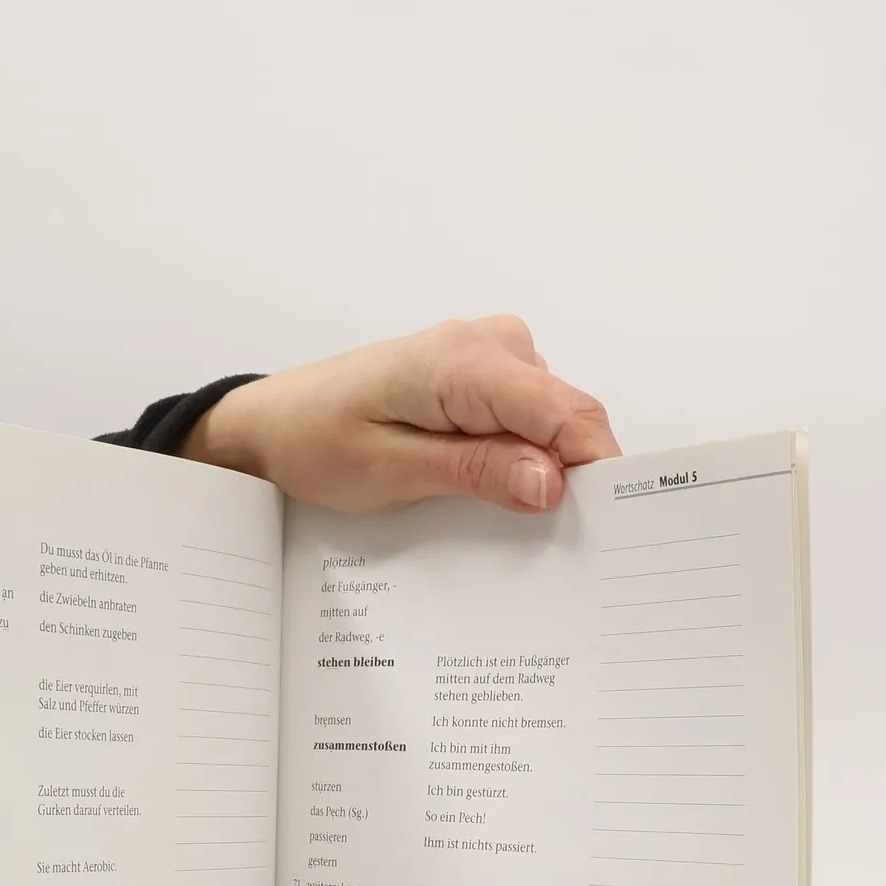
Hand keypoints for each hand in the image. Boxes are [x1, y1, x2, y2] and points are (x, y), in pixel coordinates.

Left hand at [182, 316, 619, 513]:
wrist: (276, 422)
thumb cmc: (317, 441)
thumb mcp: (390, 471)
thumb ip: (475, 470)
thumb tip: (551, 481)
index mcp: (465, 360)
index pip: (567, 412)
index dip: (598, 468)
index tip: (610, 526)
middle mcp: (491, 344)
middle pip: (569, 418)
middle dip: (570, 478)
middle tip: (550, 542)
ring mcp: (493, 354)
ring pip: (554, 422)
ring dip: (541, 471)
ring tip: (500, 513)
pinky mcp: (487, 375)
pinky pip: (530, 419)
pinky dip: (523, 457)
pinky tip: (491, 489)